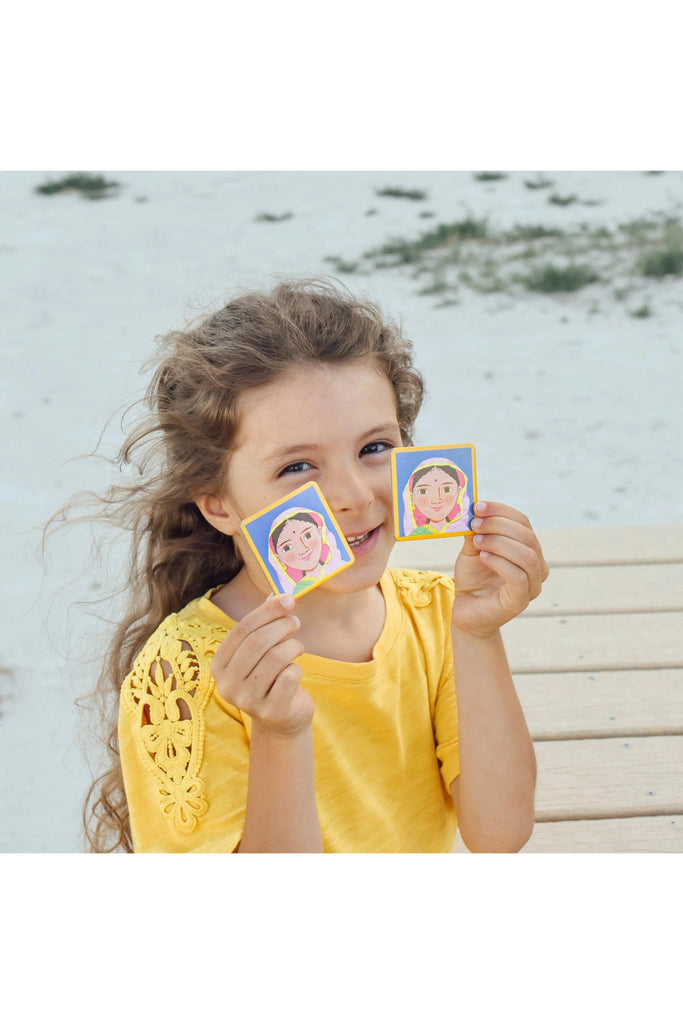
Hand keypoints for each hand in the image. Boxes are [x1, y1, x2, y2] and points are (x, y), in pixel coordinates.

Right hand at [210, 593, 312, 735]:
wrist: (282, 719)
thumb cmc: (270, 677)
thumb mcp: (261, 651)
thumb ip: (264, 624)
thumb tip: (277, 595)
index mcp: (219, 665)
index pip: (241, 630)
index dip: (266, 611)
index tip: (288, 600)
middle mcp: (227, 685)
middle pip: (257, 643)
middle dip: (281, 626)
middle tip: (296, 621)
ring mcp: (247, 701)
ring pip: (276, 658)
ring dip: (293, 646)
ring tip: (297, 647)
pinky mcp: (271, 711)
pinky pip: (289, 677)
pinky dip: (297, 668)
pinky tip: (295, 672)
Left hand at [452, 501, 548, 636]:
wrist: (467, 612)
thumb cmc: (473, 580)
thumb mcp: (473, 550)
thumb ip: (477, 532)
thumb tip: (476, 510)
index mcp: (529, 549)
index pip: (523, 522)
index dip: (501, 511)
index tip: (478, 506)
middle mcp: (537, 566)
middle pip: (527, 536)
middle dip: (498, 525)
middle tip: (474, 523)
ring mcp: (532, 584)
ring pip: (526, 555)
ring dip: (499, 542)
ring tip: (477, 541)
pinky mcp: (521, 600)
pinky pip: (518, 576)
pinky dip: (499, 561)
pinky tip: (483, 557)